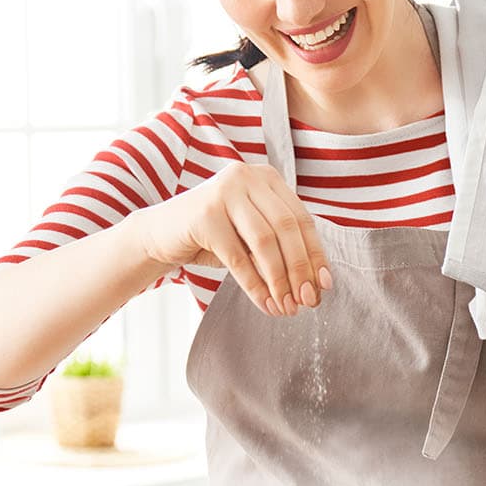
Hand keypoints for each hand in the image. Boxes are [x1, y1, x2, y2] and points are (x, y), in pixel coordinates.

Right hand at [126, 162, 331, 316]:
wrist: (162, 234)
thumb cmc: (214, 236)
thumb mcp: (252, 235)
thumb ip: (281, 246)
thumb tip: (317, 284)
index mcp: (266, 178)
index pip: (301, 218)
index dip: (315, 254)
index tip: (324, 285)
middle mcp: (246, 177)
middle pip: (286, 228)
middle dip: (300, 270)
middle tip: (307, 302)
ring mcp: (224, 192)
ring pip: (265, 242)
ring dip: (279, 280)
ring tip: (286, 308)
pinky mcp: (204, 215)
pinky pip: (238, 257)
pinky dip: (255, 285)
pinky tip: (264, 304)